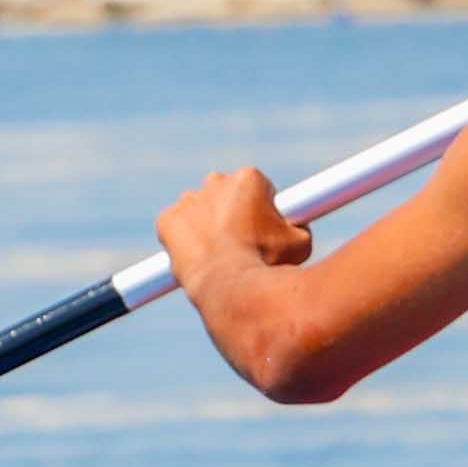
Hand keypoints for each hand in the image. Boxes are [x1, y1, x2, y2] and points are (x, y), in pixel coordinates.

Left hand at [157, 165, 310, 302]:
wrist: (231, 287)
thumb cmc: (267, 264)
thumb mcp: (300, 243)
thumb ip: (299, 227)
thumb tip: (297, 227)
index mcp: (248, 179)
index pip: (257, 189)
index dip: (261, 211)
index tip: (261, 229)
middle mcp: (215, 181)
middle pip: (224, 195)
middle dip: (231, 214)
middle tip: (240, 243)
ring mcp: (188, 200)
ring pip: (198, 210)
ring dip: (206, 225)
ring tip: (219, 256)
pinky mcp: (167, 220)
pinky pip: (175, 227)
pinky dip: (182, 240)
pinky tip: (198, 257)